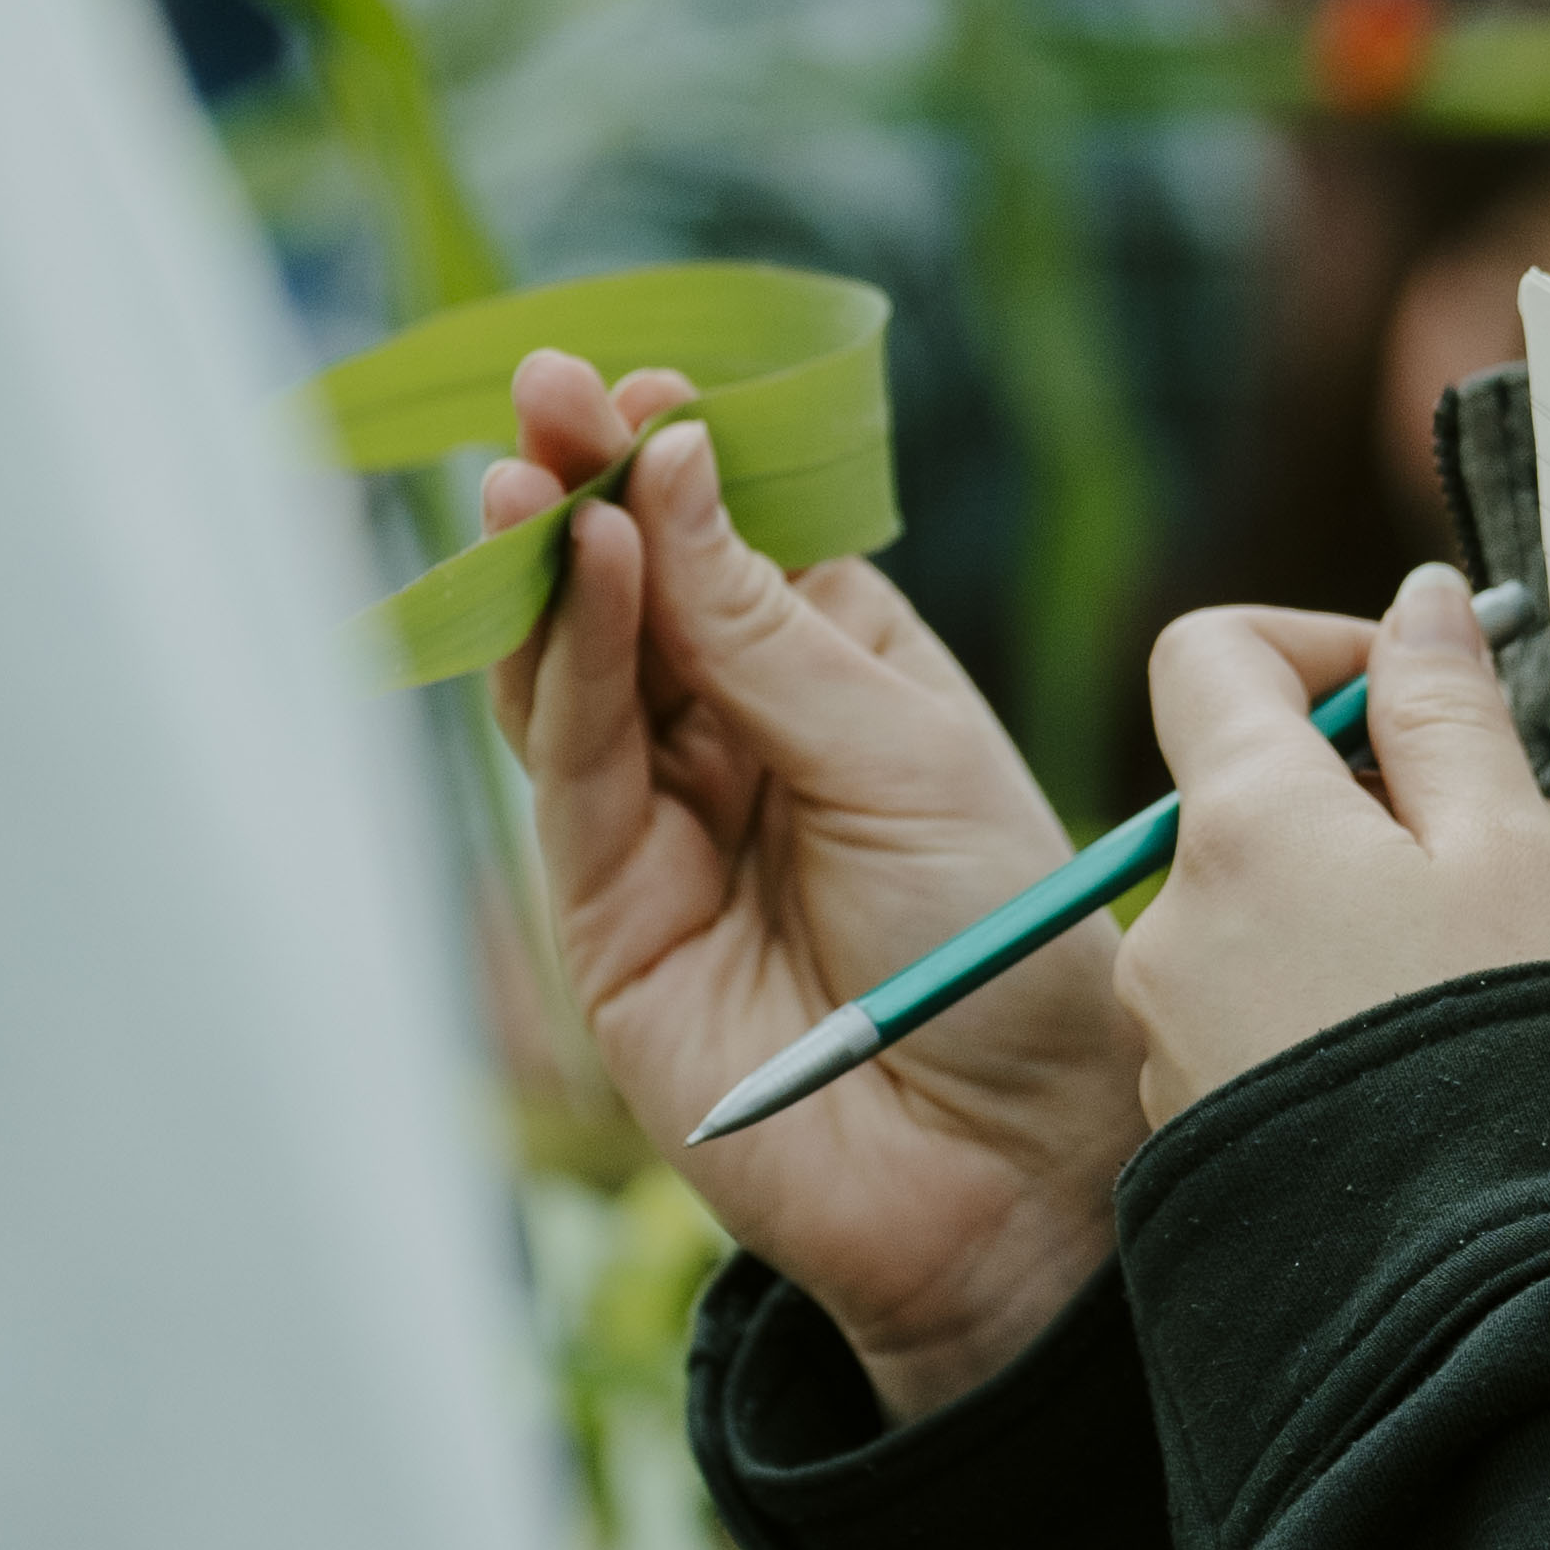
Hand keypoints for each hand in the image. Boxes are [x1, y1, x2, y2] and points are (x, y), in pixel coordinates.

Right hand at [487, 355, 1141, 1417]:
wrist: (1013, 1165)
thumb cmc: (1007, 948)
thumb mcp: (908, 751)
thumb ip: (769, 628)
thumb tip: (672, 466)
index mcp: (832, 678)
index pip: (729, 543)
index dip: (679, 464)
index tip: (643, 385)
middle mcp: (734, 745)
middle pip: (632, 596)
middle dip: (584, 489)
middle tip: (547, 388)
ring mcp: (660, 834)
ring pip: (577, 677)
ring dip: (550, 570)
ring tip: (536, 472)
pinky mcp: (607, 926)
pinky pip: (573, 780)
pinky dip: (569, 673)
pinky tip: (581, 578)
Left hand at [1118, 565, 1549, 1123]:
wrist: (1466, 1314)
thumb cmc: (1513, 1063)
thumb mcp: (1518, 856)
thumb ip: (1451, 714)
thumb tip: (1415, 605)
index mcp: (1244, 827)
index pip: (1210, 653)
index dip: (1315, 649)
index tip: (1419, 701)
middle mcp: (1171, 924)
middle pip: (1243, 798)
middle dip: (1358, 808)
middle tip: (1488, 870)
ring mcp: (1167, 1036)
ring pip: (1252, 917)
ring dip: (1343, 919)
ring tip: (1466, 993)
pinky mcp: (1189, 1129)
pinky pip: (1247, 1022)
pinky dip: (1320, 1015)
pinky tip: (1418, 1077)